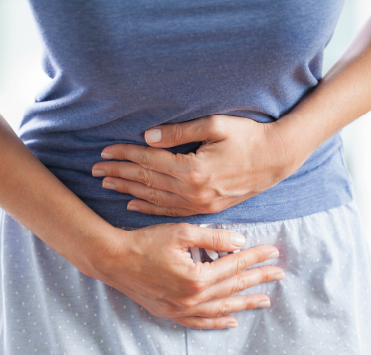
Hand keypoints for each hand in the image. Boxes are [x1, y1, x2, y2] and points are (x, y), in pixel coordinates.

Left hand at [92, 115, 301, 216]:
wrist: (276, 160)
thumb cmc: (248, 137)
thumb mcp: (216, 126)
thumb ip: (180, 131)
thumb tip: (148, 136)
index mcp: (193, 170)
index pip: (150, 162)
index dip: (125, 155)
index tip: (104, 151)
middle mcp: (193, 191)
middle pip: (147, 182)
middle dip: (119, 174)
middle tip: (95, 170)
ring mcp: (200, 204)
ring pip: (155, 199)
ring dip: (129, 191)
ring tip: (107, 185)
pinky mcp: (206, 210)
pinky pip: (171, 211)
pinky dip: (150, 208)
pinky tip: (133, 205)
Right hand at [92, 222, 283, 328]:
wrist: (113, 260)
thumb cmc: (145, 242)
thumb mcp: (181, 232)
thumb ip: (214, 237)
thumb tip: (241, 242)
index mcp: (197, 277)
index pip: (234, 266)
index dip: (255, 258)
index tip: (274, 252)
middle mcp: (192, 298)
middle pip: (232, 288)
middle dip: (258, 280)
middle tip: (279, 275)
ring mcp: (181, 310)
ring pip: (221, 308)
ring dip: (245, 303)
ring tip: (265, 301)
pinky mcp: (170, 314)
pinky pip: (200, 322)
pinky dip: (217, 321)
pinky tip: (232, 321)